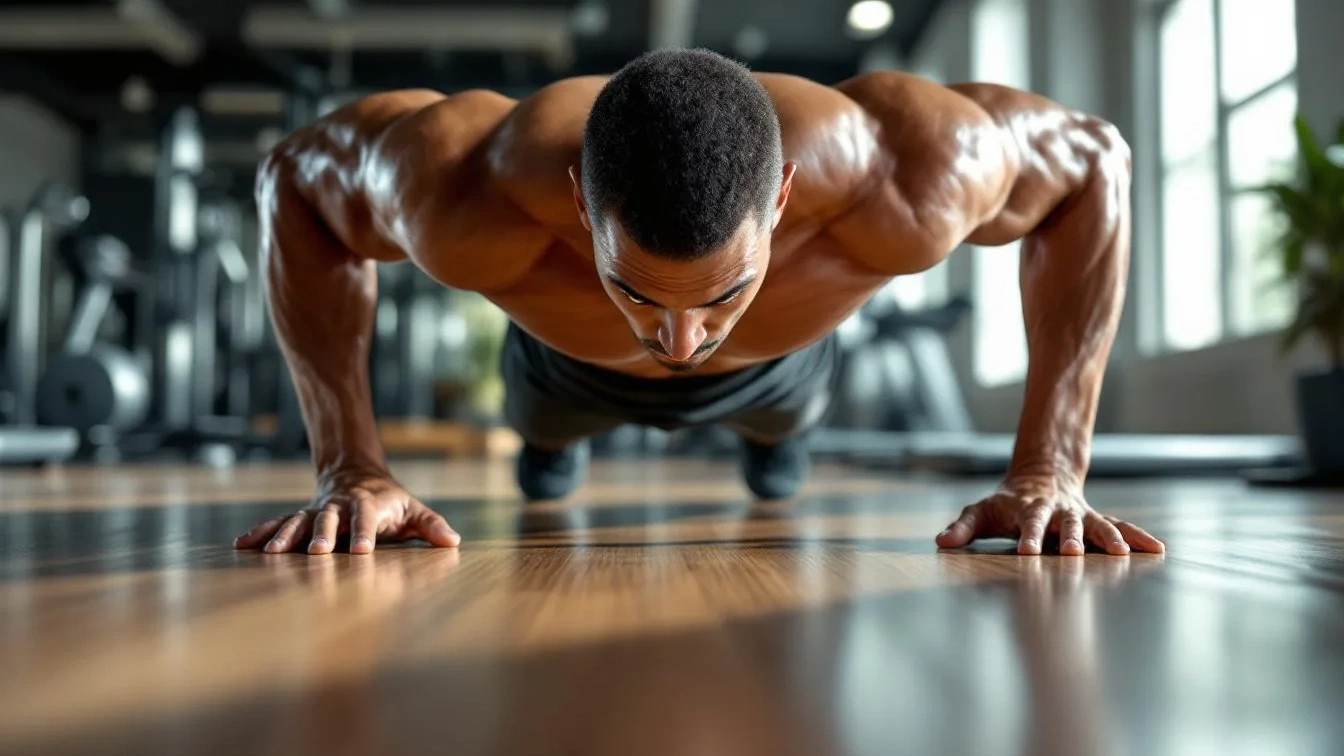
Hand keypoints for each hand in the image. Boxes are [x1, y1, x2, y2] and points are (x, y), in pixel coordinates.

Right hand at [233, 469, 460, 554]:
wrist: (357, 475)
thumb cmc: (391, 502)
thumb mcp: (414, 510)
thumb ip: (432, 525)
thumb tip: (453, 541)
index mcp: (368, 504)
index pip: (367, 518)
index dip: (365, 533)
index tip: (363, 551)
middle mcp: (339, 506)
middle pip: (330, 519)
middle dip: (324, 536)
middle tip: (319, 554)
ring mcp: (317, 511)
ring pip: (299, 522)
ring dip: (286, 537)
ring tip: (273, 554)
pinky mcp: (301, 517)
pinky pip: (278, 524)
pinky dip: (261, 533)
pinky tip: (241, 546)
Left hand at [934, 474, 1163, 555]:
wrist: (1040, 477)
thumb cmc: (1005, 503)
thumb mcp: (980, 512)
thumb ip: (962, 527)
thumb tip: (940, 542)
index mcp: (1029, 509)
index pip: (1027, 523)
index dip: (1027, 537)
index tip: (1026, 553)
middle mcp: (1058, 512)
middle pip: (1065, 524)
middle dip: (1070, 538)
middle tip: (1072, 554)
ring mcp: (1080, 516)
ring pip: (1097, 525)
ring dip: (1109, 538)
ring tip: (1122, 554)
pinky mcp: (1097, 520)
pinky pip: (1120, 527)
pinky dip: (1137, 537)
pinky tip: (1157, 549)